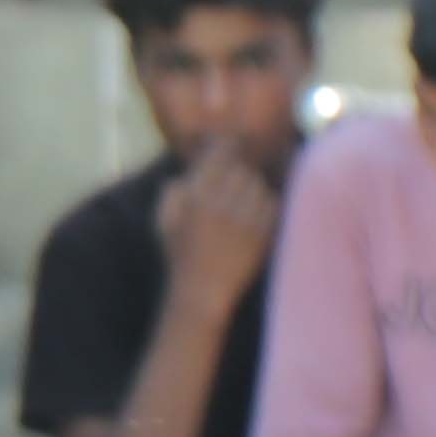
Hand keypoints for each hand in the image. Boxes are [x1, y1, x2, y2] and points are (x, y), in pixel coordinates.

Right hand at [151, 143, 280, 307]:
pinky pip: (272, 204)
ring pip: (258, 185)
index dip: (227, 145)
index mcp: (197, 196)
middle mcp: (222, 203)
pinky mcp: (262, 233)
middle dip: (238, 174)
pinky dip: (266, 205)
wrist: (202, 291)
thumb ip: (172, 192)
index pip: (220, 155)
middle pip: (242, 169)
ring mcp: (245, 218)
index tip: (230, 146)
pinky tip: (254, 215)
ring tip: (241, 203)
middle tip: (232, 185)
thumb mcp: (163, 220)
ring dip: (252, 189)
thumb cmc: (179, 255)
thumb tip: (187, 174)